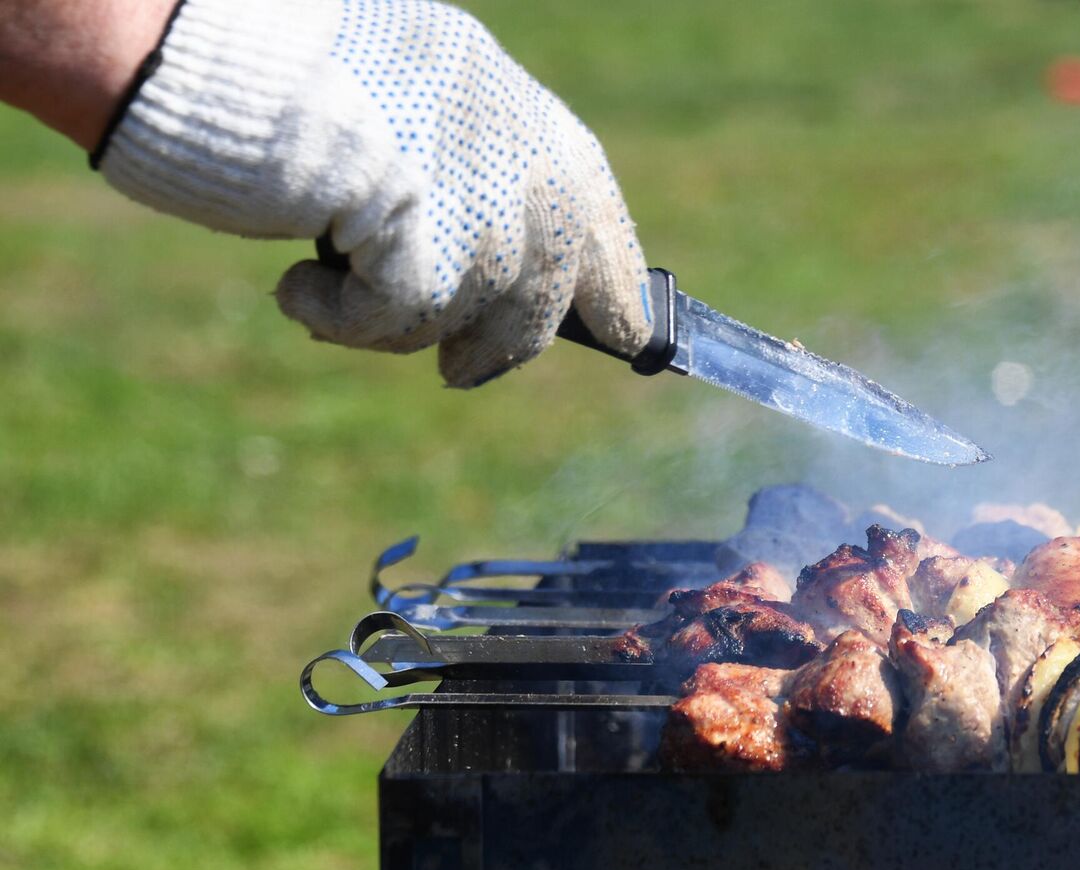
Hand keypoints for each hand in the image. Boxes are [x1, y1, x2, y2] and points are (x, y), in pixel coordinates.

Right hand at [95, 0, 649, 386]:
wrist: (206, 42)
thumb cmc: (285, 67)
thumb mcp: (411, 106)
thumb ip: (468, 167)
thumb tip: (511, 271)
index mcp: (520, 108)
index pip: (595, 211)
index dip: (613, 284)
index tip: (627, 332)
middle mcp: (519, 153)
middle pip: (555, 286)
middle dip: (509, 344)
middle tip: (460, 371)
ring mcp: (479, 200)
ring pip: (477, 316)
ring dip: (398, 326)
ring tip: (327, 292)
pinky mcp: (420, 242)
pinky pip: (398, 325)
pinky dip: (339, 320)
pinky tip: (294, 286)